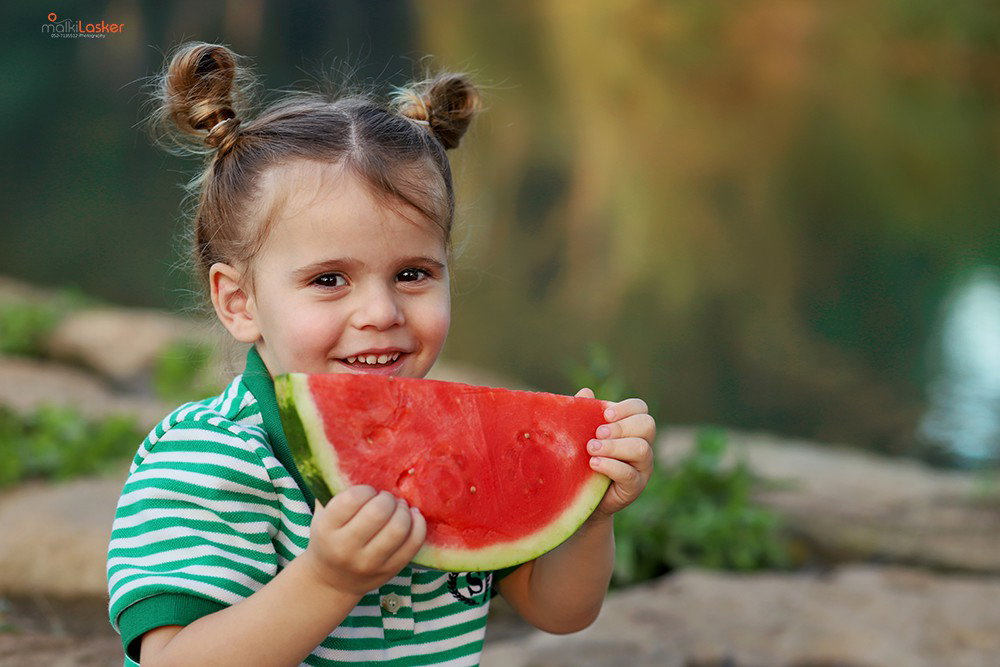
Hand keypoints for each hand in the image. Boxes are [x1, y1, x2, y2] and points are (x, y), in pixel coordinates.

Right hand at [300, 485, 425, 596]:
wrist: (331, 581)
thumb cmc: (328, 538)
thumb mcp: (322, 515)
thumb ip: (334, 491)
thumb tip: (357, 458)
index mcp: (326, 529)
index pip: (353, 499)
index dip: (366, 490)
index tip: (368, 492)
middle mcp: (346, 548)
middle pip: (379, 512)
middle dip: (387, 499)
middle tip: (386, 498)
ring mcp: (369, 563)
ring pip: (399, 529)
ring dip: (403, 510)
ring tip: (399, 506)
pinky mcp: (390, 571)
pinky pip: (413, 544)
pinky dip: (418, 525)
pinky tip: (413, 516)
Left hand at [575, 388, 655, 519]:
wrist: (581, 496)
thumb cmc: (583, 460)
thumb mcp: (581, 435)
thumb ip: (584, 414)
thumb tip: (586, 393)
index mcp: (631, 428)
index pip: (641, 409)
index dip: (626, 408)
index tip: (605, 414)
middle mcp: (643, 445)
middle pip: (647, 425)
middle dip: (621, 426)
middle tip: (597, 433)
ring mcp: (642, 467)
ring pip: (641, 449)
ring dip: (614, 446)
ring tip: (591, 448)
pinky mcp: (635, 486)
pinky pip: (629, 474)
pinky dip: (611, 466)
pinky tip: (593, 463)